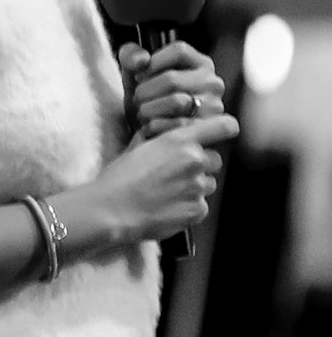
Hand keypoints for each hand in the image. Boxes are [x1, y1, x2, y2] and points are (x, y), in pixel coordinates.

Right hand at [91, 114, 240, 243]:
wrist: (111, 210)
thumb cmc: (118, 178)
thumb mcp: (135, 147)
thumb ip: (157, 137)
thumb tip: (163, 132)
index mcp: (178, 140)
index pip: (222, 126)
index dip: (225, 127)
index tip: (223, 130)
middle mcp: (194, 161)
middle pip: (214, 159)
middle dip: (200, 164)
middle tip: (176, 172)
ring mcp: (198, 187)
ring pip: (208, 183)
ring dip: (194, 185)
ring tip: (168, 192)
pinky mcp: (198, 210)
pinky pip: (201, 204)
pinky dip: (188, 205)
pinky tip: (167, 206)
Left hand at [119, 41, 226, 137]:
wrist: (150, 136)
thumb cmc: (146, 98)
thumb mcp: (134, 73)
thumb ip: (130, 56)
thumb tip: (142, 60)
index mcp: (200, 63)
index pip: (179, 51)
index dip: (153, 63)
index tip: (140, 75)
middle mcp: (213, 83)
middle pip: (172, 78)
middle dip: (144, 90)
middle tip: (136, 99)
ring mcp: (214, 108)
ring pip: (176, 102)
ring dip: (149, 109)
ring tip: (143, 112)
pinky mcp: (207, 131)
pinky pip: (177, 125)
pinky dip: (155, 126)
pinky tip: (149, 126)